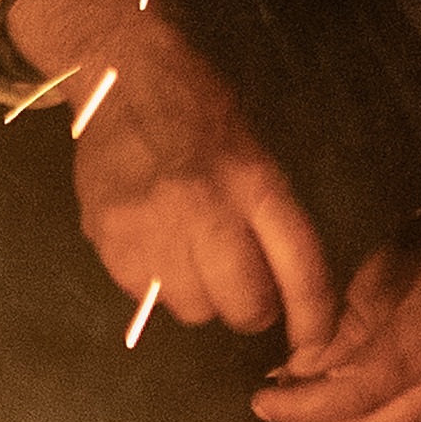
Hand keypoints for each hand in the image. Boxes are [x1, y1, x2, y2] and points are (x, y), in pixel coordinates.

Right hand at [5, 0, 331, 341]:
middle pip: (242, 303)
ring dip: (197, 295)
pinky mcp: (107, 236)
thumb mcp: (253, 153)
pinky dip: (152, 281)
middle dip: (248, 309)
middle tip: (241, 290)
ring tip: (188, 257)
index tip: (313, 344)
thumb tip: (282, 291)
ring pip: (190, 308)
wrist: (120, 76)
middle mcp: (204, 208)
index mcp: (253, 181)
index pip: (298, 268)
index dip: (312, 318)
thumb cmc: (199, 110)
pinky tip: (151, 244)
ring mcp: (150, 226)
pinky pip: (141, 292)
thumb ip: (267, 219)